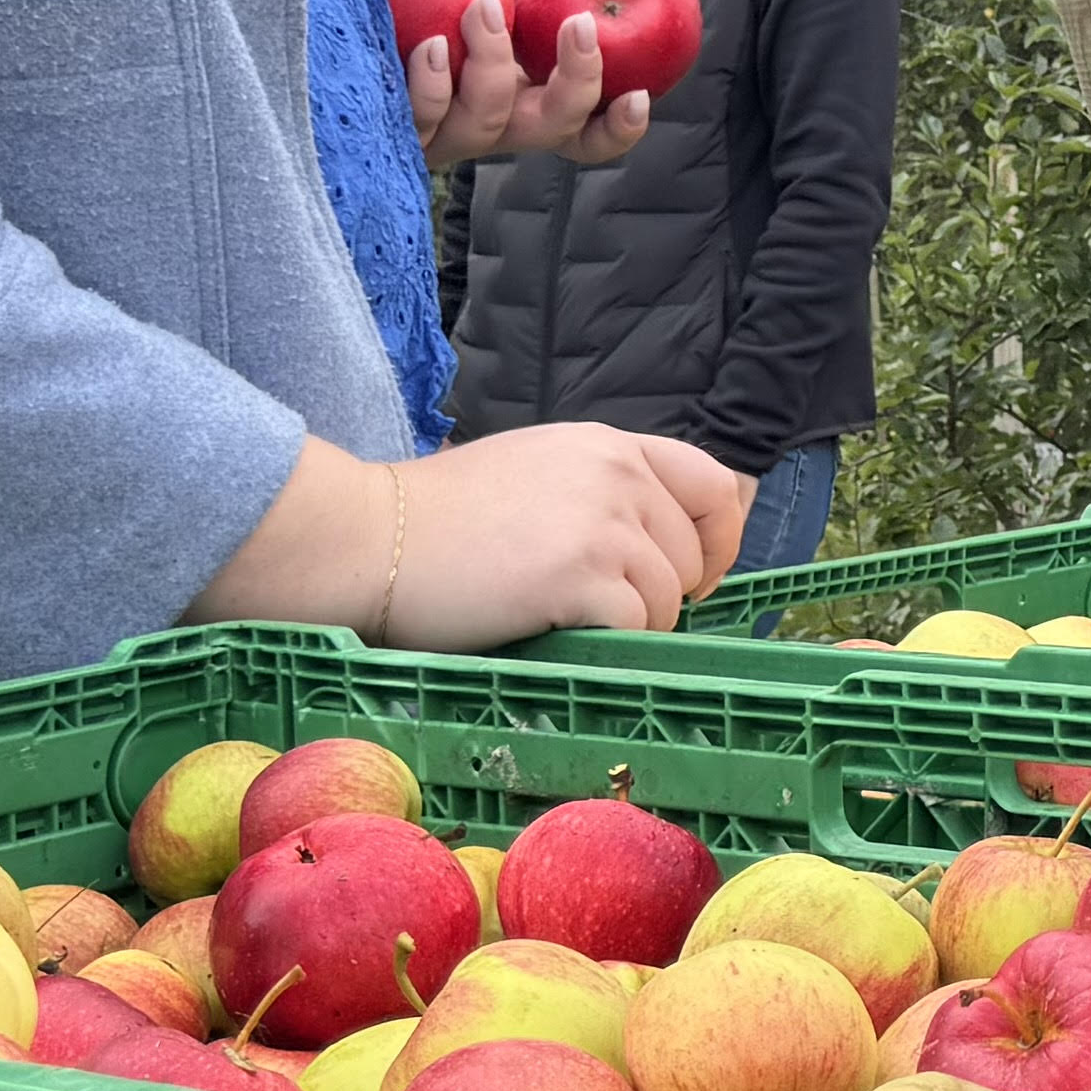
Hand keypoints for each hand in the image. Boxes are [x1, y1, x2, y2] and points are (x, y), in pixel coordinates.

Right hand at [198, 426, 751, 642]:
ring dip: (626, 628)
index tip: (696, 578)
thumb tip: (655, 547)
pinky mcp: (581, 576)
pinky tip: (552, 633)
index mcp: (611, 445)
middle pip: (692, 557)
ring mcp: (603, 524)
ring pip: (666, 603)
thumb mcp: (537, 470)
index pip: (715, 485)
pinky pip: (632, 630)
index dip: (719, 540)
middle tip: (601, 614)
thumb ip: (601, 491)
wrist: (372, 538)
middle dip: (662, 598)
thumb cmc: (440, 517)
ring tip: (561, 620)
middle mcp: (618, 475)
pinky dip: (602, 645)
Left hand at [410, 0, 655, 171]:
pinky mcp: (390, 135)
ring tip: (481, 7)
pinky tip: (429, 43)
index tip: (640, 93)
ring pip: (487, 125)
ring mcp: (443, 136)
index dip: (621, 127)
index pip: (586, 132)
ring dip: (493, 64)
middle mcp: (492, 125)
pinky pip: (424, 121)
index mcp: (526, 97)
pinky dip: (433, 81)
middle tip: (581, 26)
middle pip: (554, 131)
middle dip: (577, 82)